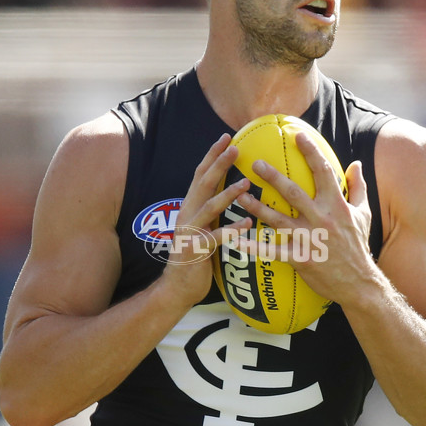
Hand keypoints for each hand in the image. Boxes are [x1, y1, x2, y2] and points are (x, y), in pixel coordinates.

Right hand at [161, 134, 251, 307]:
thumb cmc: (196, 256)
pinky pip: (215, 237)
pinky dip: (231, 229)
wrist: (178, 287)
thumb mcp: (203, 227)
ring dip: (227, 194)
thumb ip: (212, 210)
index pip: (200, 174)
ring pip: (208, 208)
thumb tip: (231, 191)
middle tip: (236, 148)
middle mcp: (186, 214)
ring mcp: (189, 232)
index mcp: (189, 206)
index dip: (212, 155)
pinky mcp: (195, 250)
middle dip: (219, 164)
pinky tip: (248, 223)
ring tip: (246, 183)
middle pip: (202, 184)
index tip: (227, 137)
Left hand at [235, 132, 375, 305]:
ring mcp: (310, 239)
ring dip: (256, 206)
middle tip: (256, 164)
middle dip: (273, 177)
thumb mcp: (363, 214)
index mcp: (337, 205)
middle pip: (293, 193)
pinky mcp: (300, 258)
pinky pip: (272, 251)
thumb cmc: (358, 246)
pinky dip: (253, 246)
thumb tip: (356, 163)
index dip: (310, 152)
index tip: (298, 135)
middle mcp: (322, 219)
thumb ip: (358, 187)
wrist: (358, 283)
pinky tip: (236, 240)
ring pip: (277, 219)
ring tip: (239, 195)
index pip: (323, 172)